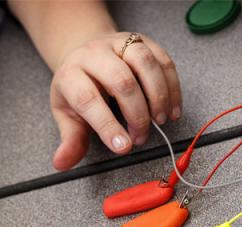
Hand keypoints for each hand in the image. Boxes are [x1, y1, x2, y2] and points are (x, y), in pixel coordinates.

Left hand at [50, 32, 181, 170]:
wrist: (88, 56)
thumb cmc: (80, 90)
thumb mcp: (69, 115)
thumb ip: (70, 140)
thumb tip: (62, 164)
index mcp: (72, 74)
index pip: (88, 99)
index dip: (107, 125)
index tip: (123, 147)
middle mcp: (95, 54)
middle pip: (121, 80)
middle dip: (137, 114)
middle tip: (141, 137)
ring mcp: (121, 44)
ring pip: (145, 63)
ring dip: (158, 97)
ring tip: (160, 121)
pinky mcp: (144, 43)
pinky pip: (164, 62)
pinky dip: (173, 88)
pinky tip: (173, 110)